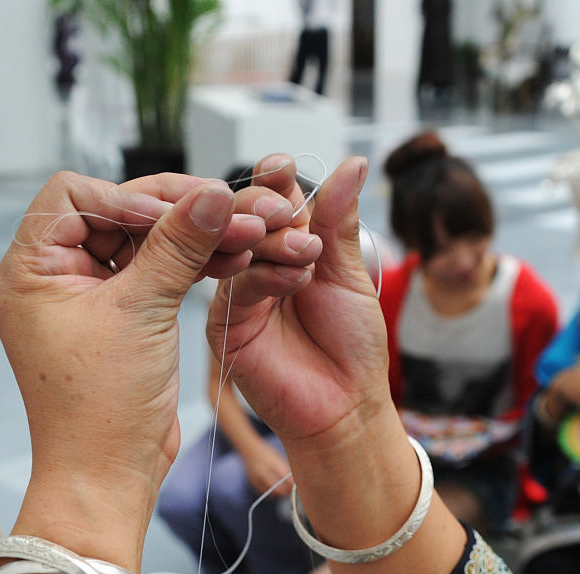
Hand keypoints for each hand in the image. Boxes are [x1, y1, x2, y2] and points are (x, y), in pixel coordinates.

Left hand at [0, 170, 319, 565]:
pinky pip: (156, 275)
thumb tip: (211, 194)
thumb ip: (177, 247)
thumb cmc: (100, 409)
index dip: (128, 197)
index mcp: (30, 270)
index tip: (179, 215)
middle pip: (115, 214)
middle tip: (230, 212)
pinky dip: (190, 266)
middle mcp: (53, 279)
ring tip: (243, 236)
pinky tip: (231, 261)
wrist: (108, 477)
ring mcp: (88, 300)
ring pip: (143, 243)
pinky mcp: (121, 320)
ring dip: (191, 238)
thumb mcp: (141, 313)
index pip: (74, 195)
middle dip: (174, 214)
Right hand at [206, 155, 386, 450]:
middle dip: (266, 206)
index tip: (282, 166)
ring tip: (308, 252)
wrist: (347, 404)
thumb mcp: (348, 274)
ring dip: (271, 241)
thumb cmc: (352, 345)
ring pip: (239, 249)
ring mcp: (239, 294)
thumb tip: (353, 163)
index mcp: (288, 246)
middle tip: (288, 208)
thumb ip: (340, 221)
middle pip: (247, 219)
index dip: (275, 181)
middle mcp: (257, 265)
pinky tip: (293, 277)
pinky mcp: (226, 325)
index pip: (274, 201)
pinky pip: (236, 288)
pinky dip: (264, 276)